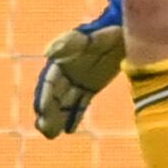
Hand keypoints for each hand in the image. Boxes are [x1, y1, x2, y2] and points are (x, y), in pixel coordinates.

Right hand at [32, 0, 124, 138]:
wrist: (126, 34)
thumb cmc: (107, 32)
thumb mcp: (89, 37)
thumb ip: (69, 42)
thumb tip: (48, 52)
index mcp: (62, 59)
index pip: (50, 81)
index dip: (45, 96)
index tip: (41, 111)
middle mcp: (68, 71)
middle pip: (55, 95)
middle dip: (48, 112)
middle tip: (44, 129)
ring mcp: (79, 79)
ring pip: (65, 101)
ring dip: (58, 117)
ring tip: (50, 135)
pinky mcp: (91, 85)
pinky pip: (80, 103)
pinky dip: (74, 116)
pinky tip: (68, 130)